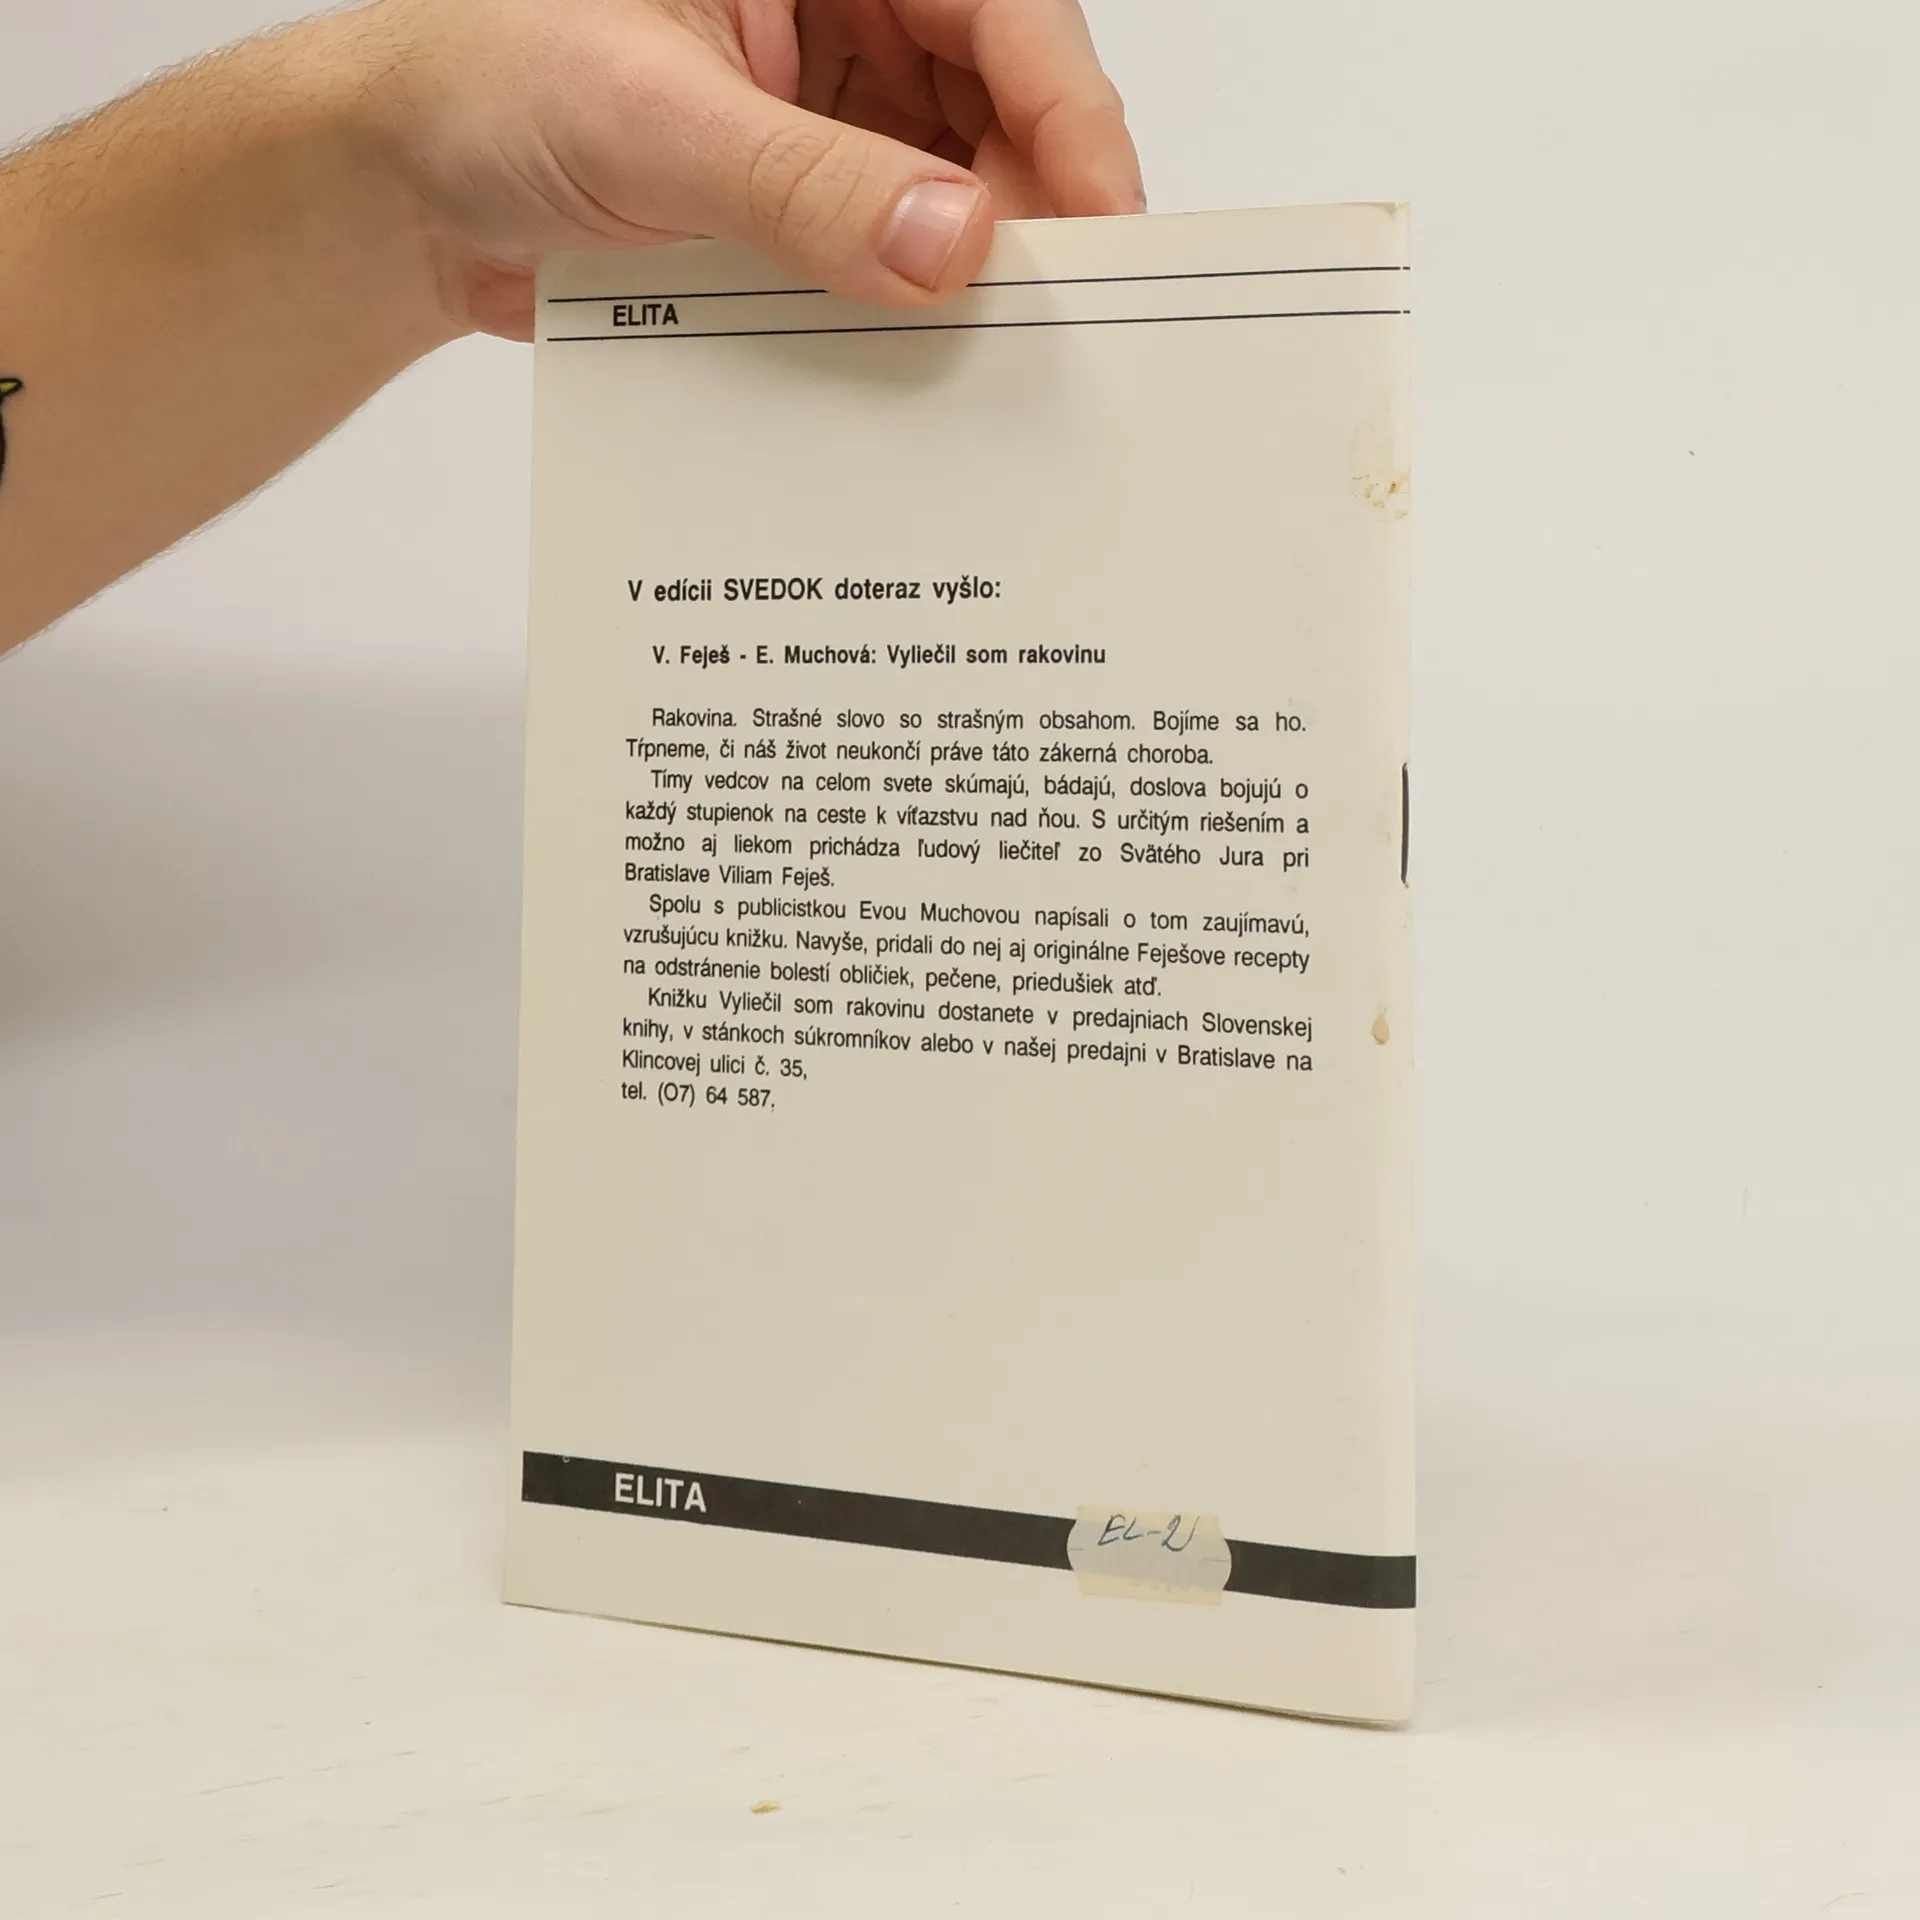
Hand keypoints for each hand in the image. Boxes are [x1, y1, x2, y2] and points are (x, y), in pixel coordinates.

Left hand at [352, 0, 1144, 339]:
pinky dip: (909, 307)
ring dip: (970, 269)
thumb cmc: (479, 89)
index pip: (995, 7)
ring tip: (985, 354)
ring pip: (955, 183)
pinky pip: (890, 248)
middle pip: (997, 99)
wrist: (400, 193)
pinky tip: (915, 358)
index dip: (1068, 112)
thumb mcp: (647, 121)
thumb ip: (801, 184)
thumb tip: (951, 243)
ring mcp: (824, 109)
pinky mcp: (802, 197)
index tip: (1104, 225)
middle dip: (1030, 205)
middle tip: (1051, 316)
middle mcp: (837, 11)